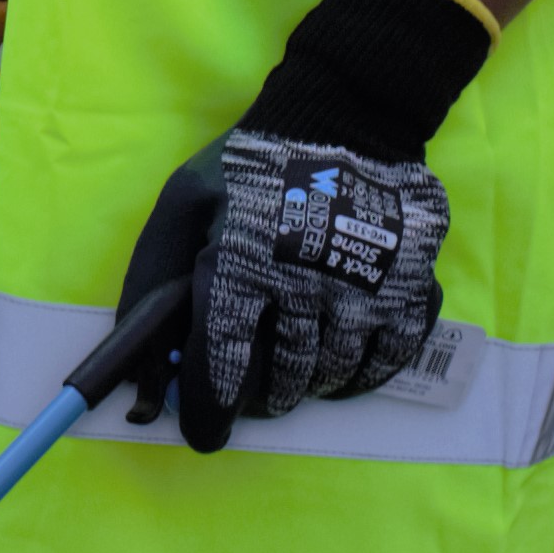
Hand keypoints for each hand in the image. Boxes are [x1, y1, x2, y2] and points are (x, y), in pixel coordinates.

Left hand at [112, 131, 446, 449]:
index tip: (206, 434)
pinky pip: (386, 362)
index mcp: (240, 259)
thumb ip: (153, 285)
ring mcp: (365, 288)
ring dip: (307, 383)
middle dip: (258, 395)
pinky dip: (360, 373)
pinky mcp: (412, 287)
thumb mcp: (182, 207)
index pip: (222, 365)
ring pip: (331, 377)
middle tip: (251, 385)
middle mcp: (305, 281)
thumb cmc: (250, 169)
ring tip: (294, 359)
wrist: (347, 118)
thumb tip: (141, 372)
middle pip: (279, 381)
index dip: (208, 412)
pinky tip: (341, 354)